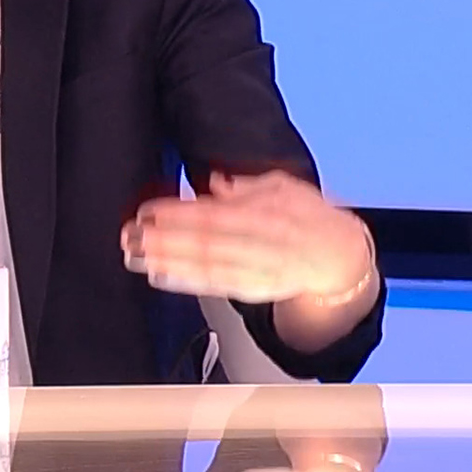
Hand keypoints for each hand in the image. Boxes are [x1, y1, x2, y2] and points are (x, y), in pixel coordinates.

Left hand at [119, 169, 373, 304]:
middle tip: (132, 234)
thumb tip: (216, 180)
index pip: (216, 214)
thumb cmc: (308, 216)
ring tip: (136, 255)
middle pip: (208, 243)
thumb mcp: (284, 187)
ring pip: (208, 267)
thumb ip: (247, 185)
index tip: (148, 210)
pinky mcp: (255, 290)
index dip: (179, 214)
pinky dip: (186, 281)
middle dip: (166, 239)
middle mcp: (263, 245)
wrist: (340, 257)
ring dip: (168, 261)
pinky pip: (216, 287)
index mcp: (270, 214)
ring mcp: (259, 271)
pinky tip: (160, 275)